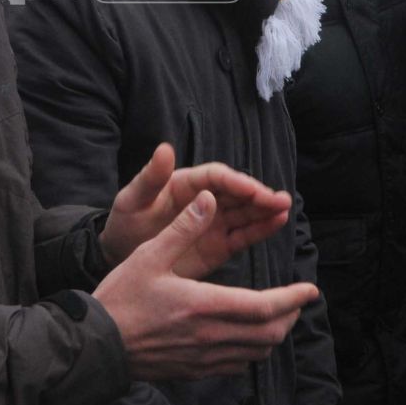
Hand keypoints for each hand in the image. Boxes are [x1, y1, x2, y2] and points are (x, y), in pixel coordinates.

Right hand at [94, 191, 320, 381]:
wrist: (97, 346)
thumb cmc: (120, 298)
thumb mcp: (149, 255)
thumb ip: (183, 227)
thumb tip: (209, 198)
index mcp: (203, 305)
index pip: (264, 307)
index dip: (293, 299)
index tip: (310, 289)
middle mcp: (210, 336)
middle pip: (269, 333)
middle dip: (289, 316)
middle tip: (297, 300)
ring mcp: (204, 358)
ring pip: (256, 352)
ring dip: (273, 333)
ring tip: (276, 315)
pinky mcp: (194, 370)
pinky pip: (237, 365)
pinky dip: (251, 350)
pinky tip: (245, 337)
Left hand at [99, 143, 292, 276]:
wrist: (121, 256)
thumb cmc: (125, 222)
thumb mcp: (132, 199)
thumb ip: (150, 177)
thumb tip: (165, 147)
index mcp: (185, 183)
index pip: (216, 177)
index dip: (235, 181)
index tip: (252, 188)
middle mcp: (205, 200)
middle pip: (237, 193)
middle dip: (258, 195)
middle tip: (279, 199)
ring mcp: (214, 222)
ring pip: (245, 213)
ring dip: (266, 210)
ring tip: (284, 208)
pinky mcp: (218, 245)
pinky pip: (244, 235)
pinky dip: (261, 229)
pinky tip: (278, 222)